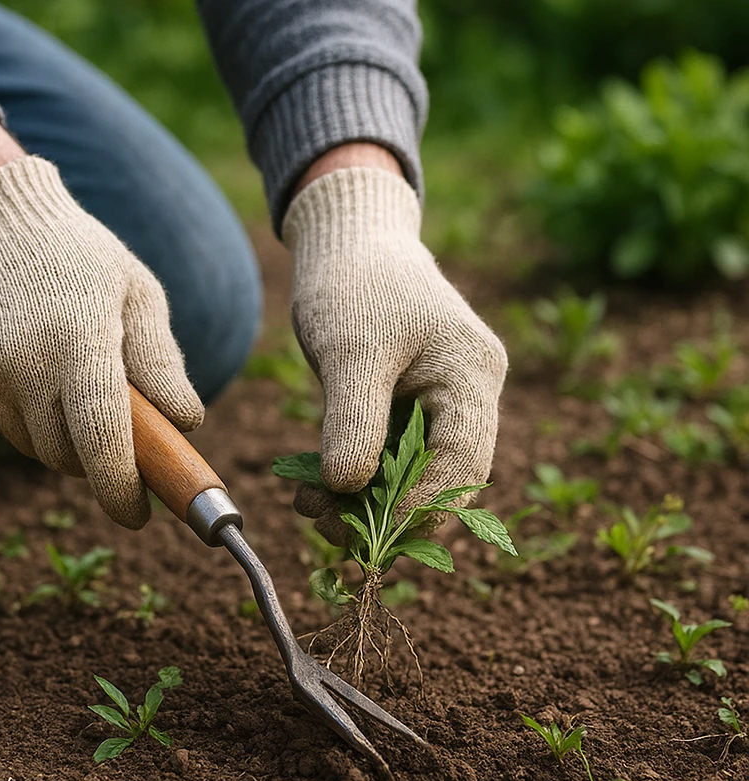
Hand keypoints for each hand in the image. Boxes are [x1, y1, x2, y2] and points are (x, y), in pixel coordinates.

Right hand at [0, 155, 203, 528]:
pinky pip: (2, 427)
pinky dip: (24, 416)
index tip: (138, 515)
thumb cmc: (81, 261)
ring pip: (34, 447)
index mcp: (78, 338)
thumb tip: (186, 424)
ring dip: (60, 435)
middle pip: (67, 456)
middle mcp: (22, 361)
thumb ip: (160, 361)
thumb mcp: (136, 293)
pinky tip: (27, 365)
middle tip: (115, 429)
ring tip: (66, 375)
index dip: (120, 486)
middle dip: (97, 458)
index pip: (100, 437)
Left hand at [282, 163, 507, 542]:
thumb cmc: (354, 284)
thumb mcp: (350, 352)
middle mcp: (469, 394)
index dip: (419, 508)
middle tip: (326, 528)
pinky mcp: (412, 406)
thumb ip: (354, 421)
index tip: (368, 537)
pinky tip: (315, 488)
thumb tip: (349, 490)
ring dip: (365, 500)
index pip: (462, 464)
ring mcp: (443, 401)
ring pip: (414, 474)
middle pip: (443, 478)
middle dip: (386, 511)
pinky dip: (357, 476)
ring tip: (309, 506)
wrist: (348, 242)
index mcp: (472, 375)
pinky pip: (392, 456)